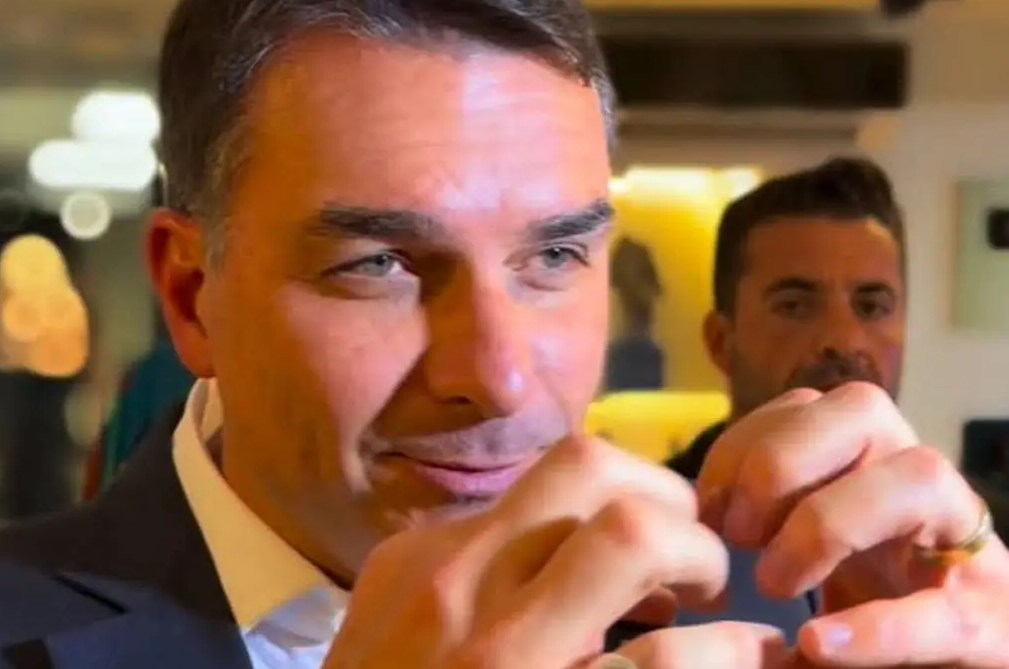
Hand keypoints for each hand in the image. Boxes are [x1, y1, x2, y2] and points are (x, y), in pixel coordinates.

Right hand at [323, 437, 784, 668]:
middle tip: (695, 561)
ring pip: (634, 545)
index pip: (557, 476)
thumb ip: (455, 572)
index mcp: (429, 564)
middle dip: (672, 505)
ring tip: (723, 620)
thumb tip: (545, 536)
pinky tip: (737, 661)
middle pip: (596, 479)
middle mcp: (463, 592)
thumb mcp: (389, 625)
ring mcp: (506, 656)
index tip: (659, 528)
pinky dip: (722, 655)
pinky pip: (666, 662)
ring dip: (706, 572)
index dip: (636, 492)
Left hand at [697, 382, 1008, 666]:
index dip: (742, 445)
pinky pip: (944, 613)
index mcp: (870, 460)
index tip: (702, 507)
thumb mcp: (806, 546)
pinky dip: (878, 631)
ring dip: (828, 521)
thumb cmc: (867, 602)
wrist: (959, 656)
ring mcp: (966, 546)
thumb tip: (692, 515)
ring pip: (919, 476)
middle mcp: (919, 482)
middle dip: (781, 460)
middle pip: (862, 407)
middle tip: (735, 534)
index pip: (805, 404)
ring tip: (774, 583)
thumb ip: (762, 518)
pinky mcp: (993, 627)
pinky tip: (819, 643)